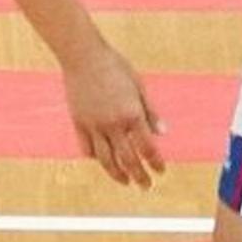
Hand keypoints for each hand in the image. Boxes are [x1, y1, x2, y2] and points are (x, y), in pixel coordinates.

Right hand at [62, 41, 165, 186]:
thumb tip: (163, 133)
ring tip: (126, 182)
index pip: (147, 148)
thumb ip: (150, 112)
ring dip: (118, 175)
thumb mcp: (138, 85)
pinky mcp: (78, 123)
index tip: (161, 171)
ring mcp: (93, 125)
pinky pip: (87, 149)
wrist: (82, 54)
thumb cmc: (114, 66)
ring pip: (106, 160)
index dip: (156, 163)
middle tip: (146, 186)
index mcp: (131, 114)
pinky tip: (103, 161)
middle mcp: (113, 124)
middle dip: (140, 176)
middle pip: (128, 160)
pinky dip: (95, 158)